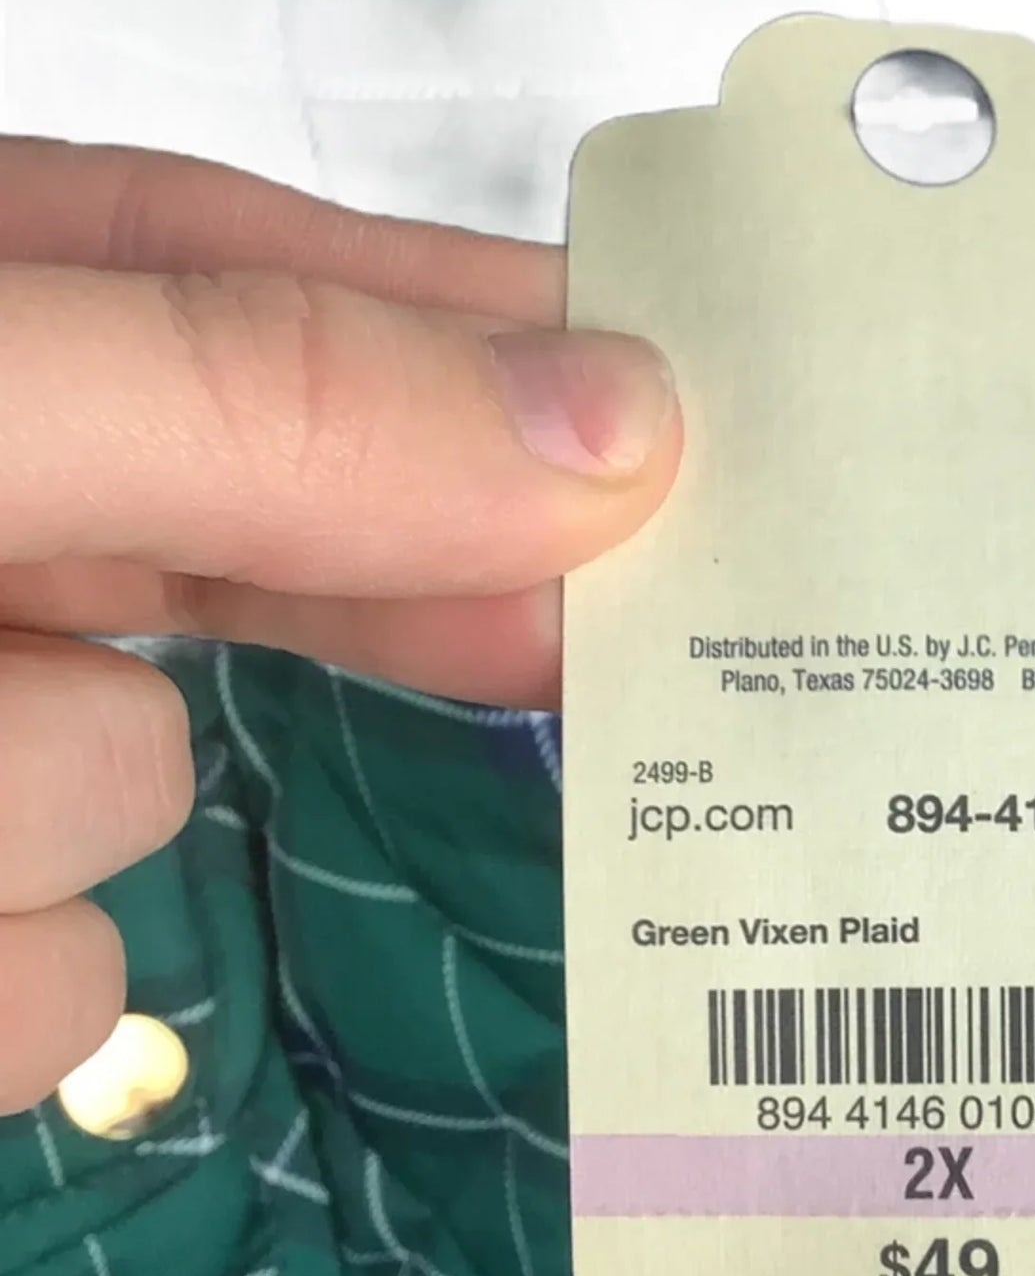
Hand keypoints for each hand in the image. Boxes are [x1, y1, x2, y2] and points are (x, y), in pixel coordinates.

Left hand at [0, 140, 683, 1114]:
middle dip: (391, 609)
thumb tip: (615, 431)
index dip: (506, 347)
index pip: (285, 287)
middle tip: (668, 645)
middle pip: (268, 554)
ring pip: (133, 799)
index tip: (721, 416)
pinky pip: (53, 987)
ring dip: (47, 820)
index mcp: (0, 319)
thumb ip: (255, 404)